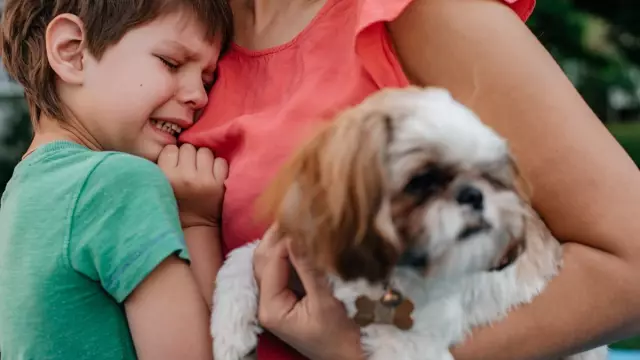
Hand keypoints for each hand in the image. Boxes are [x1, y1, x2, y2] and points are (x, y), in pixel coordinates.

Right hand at [158, 144, 227, 227]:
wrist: (195, 226)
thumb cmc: (176, 202)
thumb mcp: (162, 184)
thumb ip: (165, 165)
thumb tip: (176, 144)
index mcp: (166, 176)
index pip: (171, 149)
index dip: (174, 156)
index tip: (176, 165)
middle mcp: (185, 177)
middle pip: (188, 148)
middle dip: (189, 156)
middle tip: (189, 168)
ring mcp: (204, 180)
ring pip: (205, 151)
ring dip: (204, 159)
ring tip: (201, 171)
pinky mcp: (220, 183)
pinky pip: (221, 161)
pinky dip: (217, 166)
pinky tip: (212, 176)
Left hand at [255, 232, 363, 359]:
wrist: (349, 358)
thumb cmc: (339, 336)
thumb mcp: (325, 302)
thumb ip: (309, 269)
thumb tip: (298, 235)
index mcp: (270, 307)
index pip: (271, 262)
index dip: (285, 239)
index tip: (303, 220)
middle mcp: (266, 302)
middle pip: (263, 260)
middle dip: (276, 236)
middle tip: (294, 213)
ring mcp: (275, 300)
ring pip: (270, 262)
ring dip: (280, 241)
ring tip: (296, 221)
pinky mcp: (286, 297)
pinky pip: (281, 268)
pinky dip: (288, 252)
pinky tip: (299, 239)